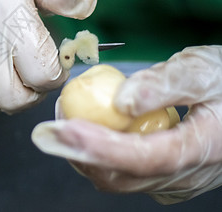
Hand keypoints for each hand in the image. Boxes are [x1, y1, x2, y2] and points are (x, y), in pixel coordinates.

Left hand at [32, 46, 221, 203]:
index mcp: (203, 149)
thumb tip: (120, 101)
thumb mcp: (203, 70)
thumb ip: (164, 84)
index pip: (144, 158)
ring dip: (83, 153)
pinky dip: (97, 155)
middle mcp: (186, 176)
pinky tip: (84, 130)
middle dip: (78, 153)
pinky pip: (122, 175)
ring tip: (62, 122)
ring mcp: (174, 182)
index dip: (100, 147)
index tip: (64, 129)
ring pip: (117, 180)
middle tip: (49, 126)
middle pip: (122, 177)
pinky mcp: (164, 179)